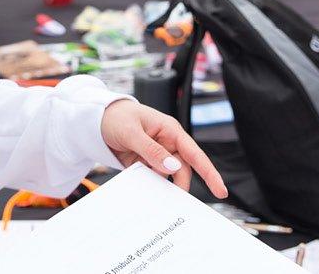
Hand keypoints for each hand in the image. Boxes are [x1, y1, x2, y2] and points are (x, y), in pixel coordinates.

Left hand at [100, 99, 228, 197]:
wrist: (98, 118)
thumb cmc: (117, 117)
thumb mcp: (132, 132)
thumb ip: (152, 150)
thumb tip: (173, 167)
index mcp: (170, 131)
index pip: (195, 154)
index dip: (209, 173)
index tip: (220, 190)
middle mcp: (168, 143)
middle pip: (182, 170)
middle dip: (179, 185)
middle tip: (171, 201)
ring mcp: (157, 154)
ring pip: (168, 175)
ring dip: (162, 184)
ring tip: (151, 188)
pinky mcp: (146, 162)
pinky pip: (153, 177)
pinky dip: (150, 183)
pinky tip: (142, 185)